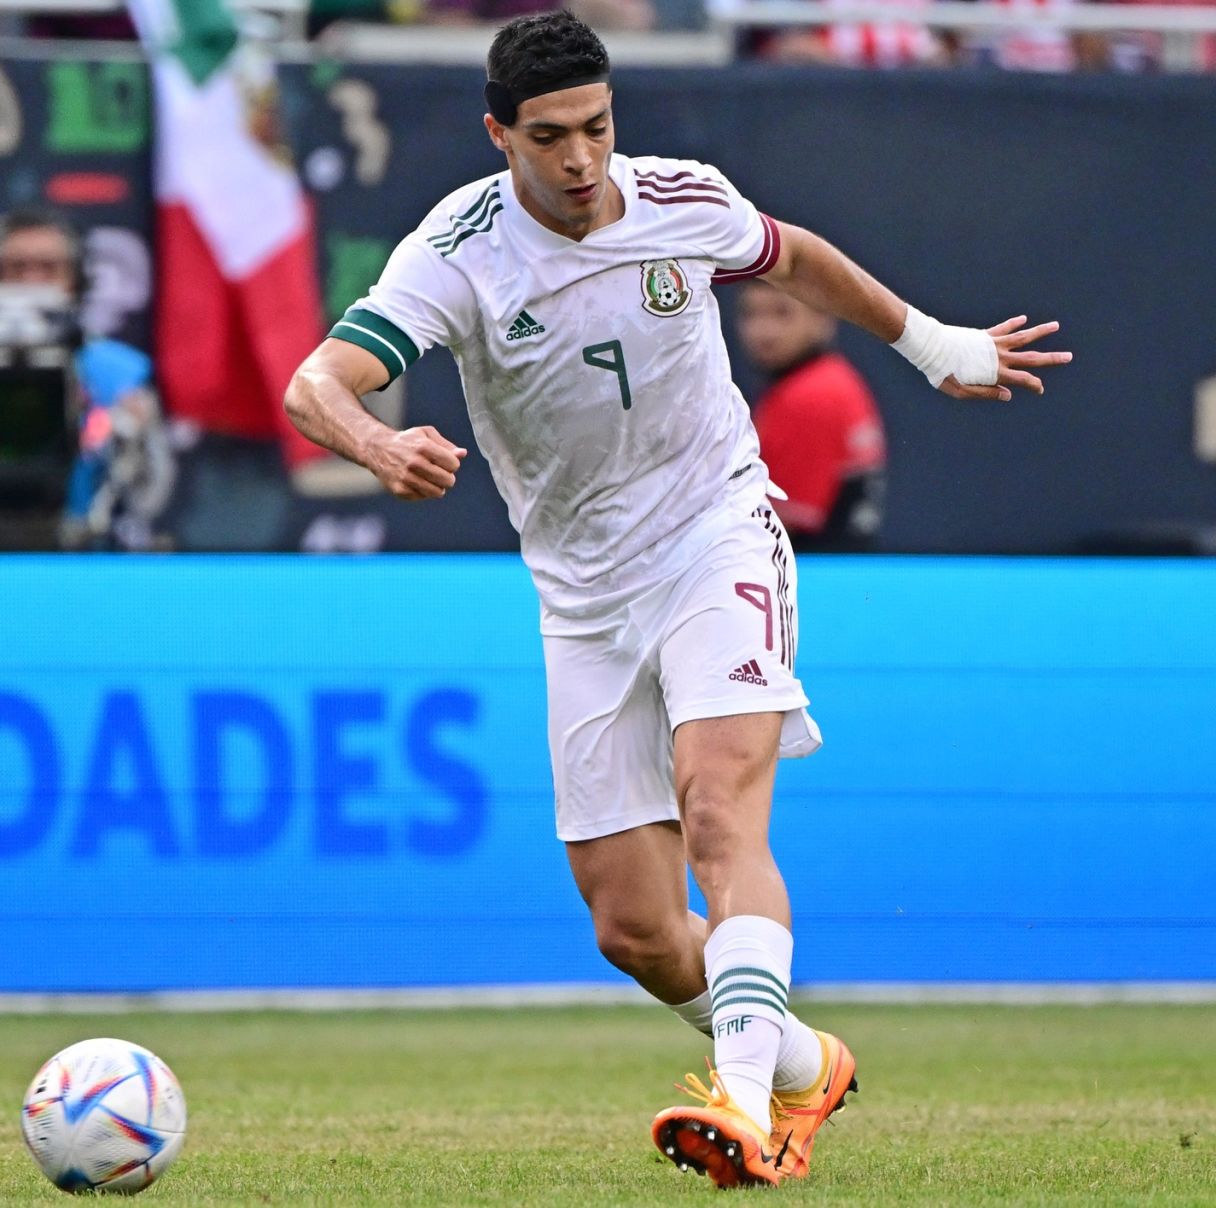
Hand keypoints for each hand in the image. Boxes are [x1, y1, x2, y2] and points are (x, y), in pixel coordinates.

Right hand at [366, 425, 466, 499]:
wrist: (378, 449)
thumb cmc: (407, 441)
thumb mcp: (426, 434)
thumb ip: (446, 445)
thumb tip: (462, 454)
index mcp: (423, 447)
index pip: (453, 464)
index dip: (452, 464)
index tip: (445, 461)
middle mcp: (414, 463)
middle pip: (448, 481)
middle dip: (448, 477)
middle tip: (440, 472)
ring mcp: (406, 478)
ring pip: (437, 492)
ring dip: (438, 486)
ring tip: (431, 478)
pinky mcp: (400, 490)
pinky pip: (423, 497)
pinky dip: (424, 491)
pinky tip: (417, 482)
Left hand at [940, 316, 1071, 402]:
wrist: (933, 350)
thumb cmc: (945, 374)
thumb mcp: (963, 392)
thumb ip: (987, 393)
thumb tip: (1008, 395)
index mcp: (996, 373)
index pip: (1023, 379)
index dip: (1034, 385)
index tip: (1039, 390)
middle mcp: (1000, 356)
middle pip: (1031, 357)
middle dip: (1051, 358)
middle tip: (1069, 356)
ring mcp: (994, 343)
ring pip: (1023, 336)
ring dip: (1040, 331)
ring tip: (1056, 325)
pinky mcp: (985, 334)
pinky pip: (1004, 327)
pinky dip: (1014, 323)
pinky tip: (1024, 319)